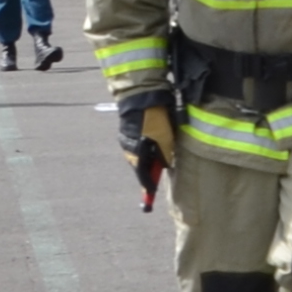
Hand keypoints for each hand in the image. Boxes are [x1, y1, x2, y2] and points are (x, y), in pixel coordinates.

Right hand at [118, 89, 175, 209]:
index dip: (148, 186)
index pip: (143, 176)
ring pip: (139, 154)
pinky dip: (145, 147)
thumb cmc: (155, 119)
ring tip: (157, 158)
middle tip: (155, 179)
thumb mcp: (165, 138)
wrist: (141, 96)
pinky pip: (137, 143)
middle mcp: (130, 149)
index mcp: (138, 154)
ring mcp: (126, 139)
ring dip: (148, 157)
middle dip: (148, 171)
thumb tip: (164, 164)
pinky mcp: (128, 130)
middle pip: (140, 165)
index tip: (149, 195)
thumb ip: (165, 154)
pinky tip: (153, 142)